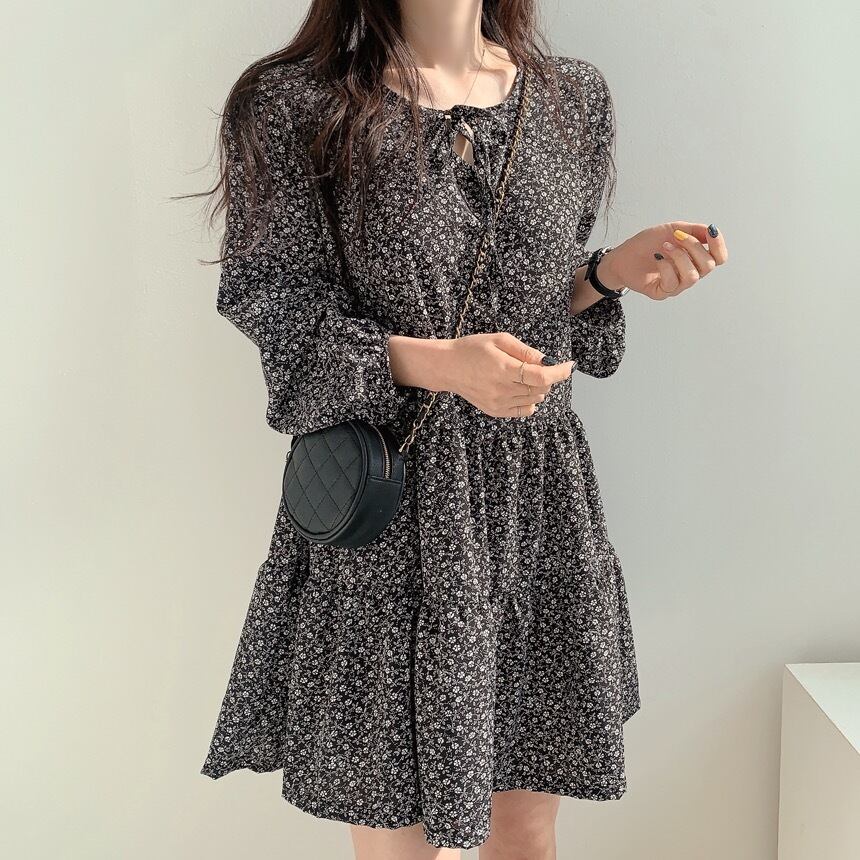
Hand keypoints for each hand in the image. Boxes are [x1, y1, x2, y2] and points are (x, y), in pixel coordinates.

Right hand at [442, 332, 574, 417]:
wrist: (448, 367)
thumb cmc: (472, 349)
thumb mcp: (499, 340)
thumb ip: (524, 351)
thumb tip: (546, 360)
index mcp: (504, 369)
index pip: (541, 376)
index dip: (559, 372)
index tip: (570, 366)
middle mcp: (502, 389)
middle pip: (541, 389)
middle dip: (546, 377)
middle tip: (535, 365)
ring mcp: (498, 403)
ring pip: (535, 399)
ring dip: (537, 388)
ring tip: (522, 375)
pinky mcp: (495, 411)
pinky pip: (524, 410)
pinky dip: (530, 401)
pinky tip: (519, 389)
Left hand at [599, 221, 728, 300]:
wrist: (623, 255)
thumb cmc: (647, 243)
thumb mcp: (672, 229)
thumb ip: (694, 230)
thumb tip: (712, 230)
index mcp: (696, 258)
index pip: (720, 257)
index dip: (719, 245)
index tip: (710, 231)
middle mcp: (690, 273)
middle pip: (709, 265)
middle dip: (693, 246)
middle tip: (676, 236)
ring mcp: (677, 285)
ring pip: (692, 276)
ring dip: (679, 257)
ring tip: (664, 247)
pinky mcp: (662, 293)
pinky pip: (672, 283)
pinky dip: (665, 267)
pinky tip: (657, 259)